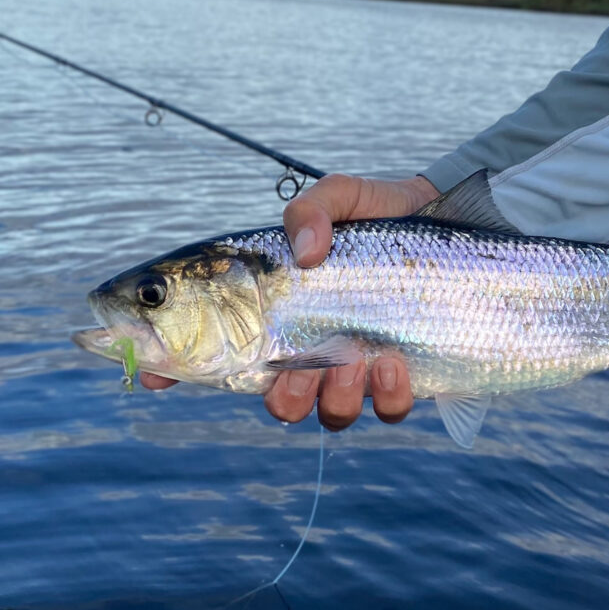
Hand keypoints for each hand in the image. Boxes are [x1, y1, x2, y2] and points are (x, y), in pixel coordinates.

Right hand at [142, 173, 439, 431]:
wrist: (458, 228)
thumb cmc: (385, 212)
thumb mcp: (343, 194)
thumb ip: (311, 207)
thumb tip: (305, 252)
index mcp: (275, 308)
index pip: (210, 344)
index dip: (171, 365)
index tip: (150, 374)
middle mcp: (308, 346)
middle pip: (271, 399)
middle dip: (278, 399)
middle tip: (290, 371)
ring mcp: (354, 368)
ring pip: (325, 415)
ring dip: (333, 397)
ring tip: (359, 355)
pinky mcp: (401, 380)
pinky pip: (386, 411)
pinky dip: (387, 396)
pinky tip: (394, 361)